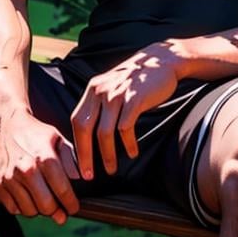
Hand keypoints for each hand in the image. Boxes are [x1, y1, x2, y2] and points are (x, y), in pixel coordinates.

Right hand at [0, 110, 79, 225]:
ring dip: (39, 210)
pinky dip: (22, 207)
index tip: (73, 208)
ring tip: (43, 200)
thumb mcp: (58, 140)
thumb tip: (82, 180)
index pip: (63, 192)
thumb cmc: (36, 134)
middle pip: (46, 207)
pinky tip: (28, 197)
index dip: (71, 204)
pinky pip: (13, 209)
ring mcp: (10, 178)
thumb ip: (72, 160)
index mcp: (45, 158)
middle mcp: (26, 169)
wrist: (6, 125)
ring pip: (29, 211)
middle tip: (59, 208)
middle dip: (56, 211)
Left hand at [70, 43, 182, 179]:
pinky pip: (126, 127)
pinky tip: (132, 152)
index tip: (80, 164)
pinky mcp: (134, 99)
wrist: (161, 61)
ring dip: (107, 155)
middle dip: (85, 155)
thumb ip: (100, 106)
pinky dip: (128, 143)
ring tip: (112, 169)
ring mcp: (117, 94)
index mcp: (92, 90)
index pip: (76, 121)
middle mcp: (100, 91)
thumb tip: (90, 137)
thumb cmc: (136, 81)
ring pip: (105, 132)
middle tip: (89, 175)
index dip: (77, 145)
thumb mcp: (112, 88)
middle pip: (85, 128)